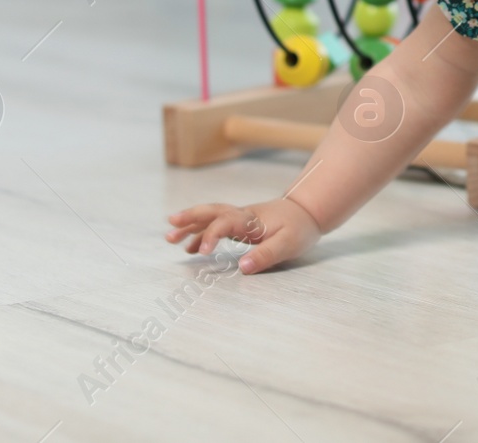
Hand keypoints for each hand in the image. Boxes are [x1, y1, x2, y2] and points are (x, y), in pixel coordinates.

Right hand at [165, 197, 321, 274]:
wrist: (308, 211)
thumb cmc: (299, 228)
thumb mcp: (288, 244)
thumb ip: (266, 255)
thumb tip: (242, 267)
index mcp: (251, 220)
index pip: (225, 223)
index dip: (211, 236)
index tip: (202, 254)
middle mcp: (242, 215)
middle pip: (213, 211)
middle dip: (191, 217)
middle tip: (171, 224)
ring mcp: (240, 218)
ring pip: (211, 217)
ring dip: (191, 224)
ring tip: (169, 237)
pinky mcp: (241, 223)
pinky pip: (216, 225)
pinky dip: (201, 233)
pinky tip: (190, 247)